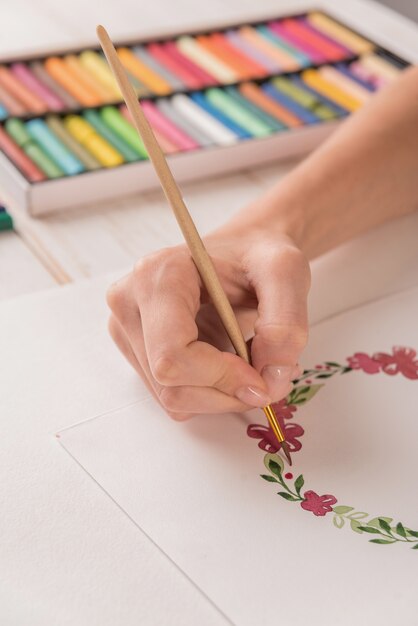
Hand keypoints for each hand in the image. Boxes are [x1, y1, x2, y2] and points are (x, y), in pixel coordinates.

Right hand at [107, 226, 309, 419]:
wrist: (243, 252)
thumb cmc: (257, 256)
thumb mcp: (286, 273)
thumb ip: (285, 324)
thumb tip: (271, 380)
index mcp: (157, 276)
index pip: (172, 356)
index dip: (221, 378)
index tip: (260, 377)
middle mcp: (130, 303)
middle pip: (170, 385)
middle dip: (225, 393)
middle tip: (264, 375)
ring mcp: (127, 329)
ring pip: (170, 398)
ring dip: (219, 396)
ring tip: (248, 363)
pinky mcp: (136, 350)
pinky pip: (172, 397)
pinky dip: (208, 394)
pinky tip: (226, 364)